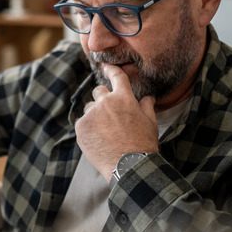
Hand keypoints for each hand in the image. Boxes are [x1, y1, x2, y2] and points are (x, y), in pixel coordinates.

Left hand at [75, 64, 158, 180]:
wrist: (129, 165)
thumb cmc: (143, 144)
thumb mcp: (150, 122)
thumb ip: (146, 106)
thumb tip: (147, 97)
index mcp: (123, 97)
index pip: (116, 76)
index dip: (111, 70)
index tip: (106, 66)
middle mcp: (105, 102)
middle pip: (98, 91)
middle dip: (103, 100)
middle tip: (110, 116)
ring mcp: (91, 114)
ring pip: (89, 108)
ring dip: (94, 115)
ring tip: (105, 132)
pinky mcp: (81, 127)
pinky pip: (82, 122)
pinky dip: (88, 128)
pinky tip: (98, 139)